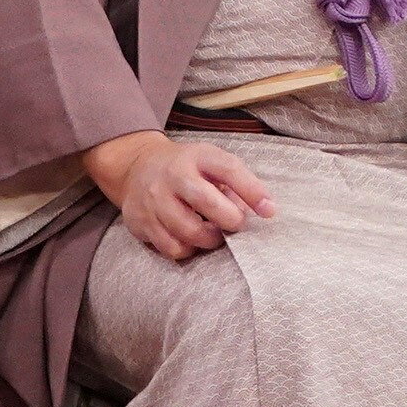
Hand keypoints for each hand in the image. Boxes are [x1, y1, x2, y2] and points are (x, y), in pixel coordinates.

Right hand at [85, 128, 272, 262]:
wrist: (136, 167)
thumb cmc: (187, 168)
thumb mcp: (211, 162)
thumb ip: (236, 182)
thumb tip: (264, 209)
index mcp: (198, 157)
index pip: (229, 170)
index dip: (252, 191)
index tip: (270, 211)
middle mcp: (173, 176)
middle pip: (207, 204)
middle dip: (230, 220)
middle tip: (236, 224)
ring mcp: (154, 200)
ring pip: (189, 232)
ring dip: (210, 239)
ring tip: (214, 233)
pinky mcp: (141, 222)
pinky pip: (171, 247)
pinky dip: (188, 249)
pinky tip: (192, 239)